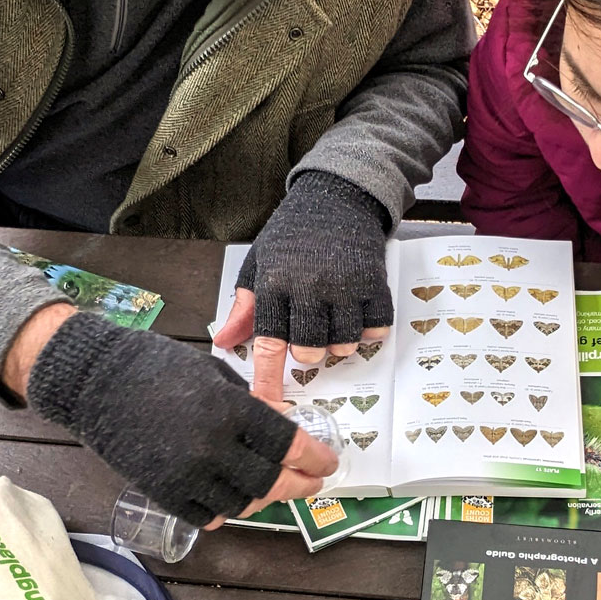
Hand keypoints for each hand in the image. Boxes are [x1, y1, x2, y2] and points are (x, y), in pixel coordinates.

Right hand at [25, 313, 338, 525]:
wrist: (95, 381)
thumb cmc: (156, 365)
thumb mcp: (213, 372)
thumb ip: (250, 403)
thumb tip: (284, 423)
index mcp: (230, 409)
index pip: (287, 444)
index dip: (314, 457)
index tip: (327, 463)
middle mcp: (213, 447)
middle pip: (271, 482)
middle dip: (299, 485)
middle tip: (311, 484)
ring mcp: (187, 475)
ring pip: (242, 504)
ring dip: (262, 499)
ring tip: (271, 489)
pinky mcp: (163, 493)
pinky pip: (207, 516)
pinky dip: (225, 512)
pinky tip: (232, 502)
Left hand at [215, 170, 393, 404]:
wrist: (337, 196)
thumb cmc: (293, 233)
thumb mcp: (260, 262)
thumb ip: (245, 305)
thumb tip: (224, 342)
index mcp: (275, 283)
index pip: (269, 341)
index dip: (268, 377)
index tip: (267, 403)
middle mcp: (309, 286)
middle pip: (311, 347)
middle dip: (308, 351)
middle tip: (309, 334)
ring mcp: (345, 285)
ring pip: (344, 342)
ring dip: (339, 343)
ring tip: (333, 323)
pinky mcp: (374, 281)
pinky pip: (376, 327)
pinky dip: (369, 332)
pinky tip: (359, 318)